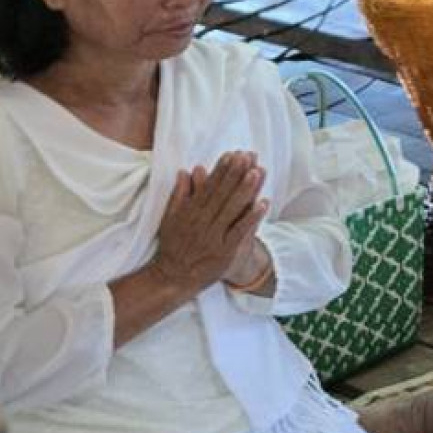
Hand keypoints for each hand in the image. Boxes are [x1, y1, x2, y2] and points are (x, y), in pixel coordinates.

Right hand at [149, 151, 268, 293]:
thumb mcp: (170, 220)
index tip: (232, 154)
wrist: (171, 278)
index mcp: (190, 213)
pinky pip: (239, 231)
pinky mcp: (224, 251)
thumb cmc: (172, 247)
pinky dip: (251, 218)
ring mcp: (213, 237)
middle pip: (222, 194)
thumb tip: (184, 171)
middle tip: (248, 156)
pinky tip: (263, 203)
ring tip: (257, 172)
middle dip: (235, 174)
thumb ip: (178, 195)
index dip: (221, 170)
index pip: (208, 187)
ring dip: (245, 190)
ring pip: (231, 210)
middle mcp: (202, 222)